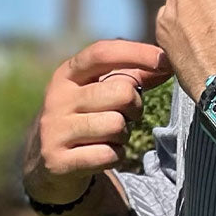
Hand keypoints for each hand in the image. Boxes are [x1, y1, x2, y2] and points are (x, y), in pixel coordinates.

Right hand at [23, 39, 171, 205]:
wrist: (46, 162)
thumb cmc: (85, 118)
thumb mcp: (97, 92)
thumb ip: (131, 76)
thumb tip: (168, 64)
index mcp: (66, 74)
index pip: (102, 53)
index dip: (136, 53)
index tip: (164, 61)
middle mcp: (57, 98)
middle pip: (121, 92)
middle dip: (135, 106)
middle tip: (128, 116)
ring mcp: (54, 130)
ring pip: (117, 126)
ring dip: (124, 135)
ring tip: (111, 137)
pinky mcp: (57, 161)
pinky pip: (108, 155)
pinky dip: (115, 156)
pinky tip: (103, 154)